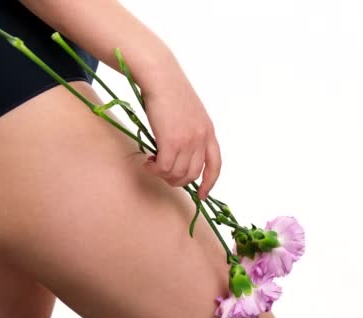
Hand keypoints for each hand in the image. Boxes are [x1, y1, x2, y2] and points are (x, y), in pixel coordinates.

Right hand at [141, 73, 221, 200]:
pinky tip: (147, 160)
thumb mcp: (190, 113)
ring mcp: (187, 141)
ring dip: (162, 174)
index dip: (209, 183)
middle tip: (161, 171)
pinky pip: (164, 168)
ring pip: (176, 174)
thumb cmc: (170, 92)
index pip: (215, 165)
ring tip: (151, 163)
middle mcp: (201, 138)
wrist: (161, 77)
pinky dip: (154, 169)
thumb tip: (180, 156)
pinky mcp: (171, 141)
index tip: (202, 195)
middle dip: (176, 180)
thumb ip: (190, 133)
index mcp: (208, 132)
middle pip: (192, 175)